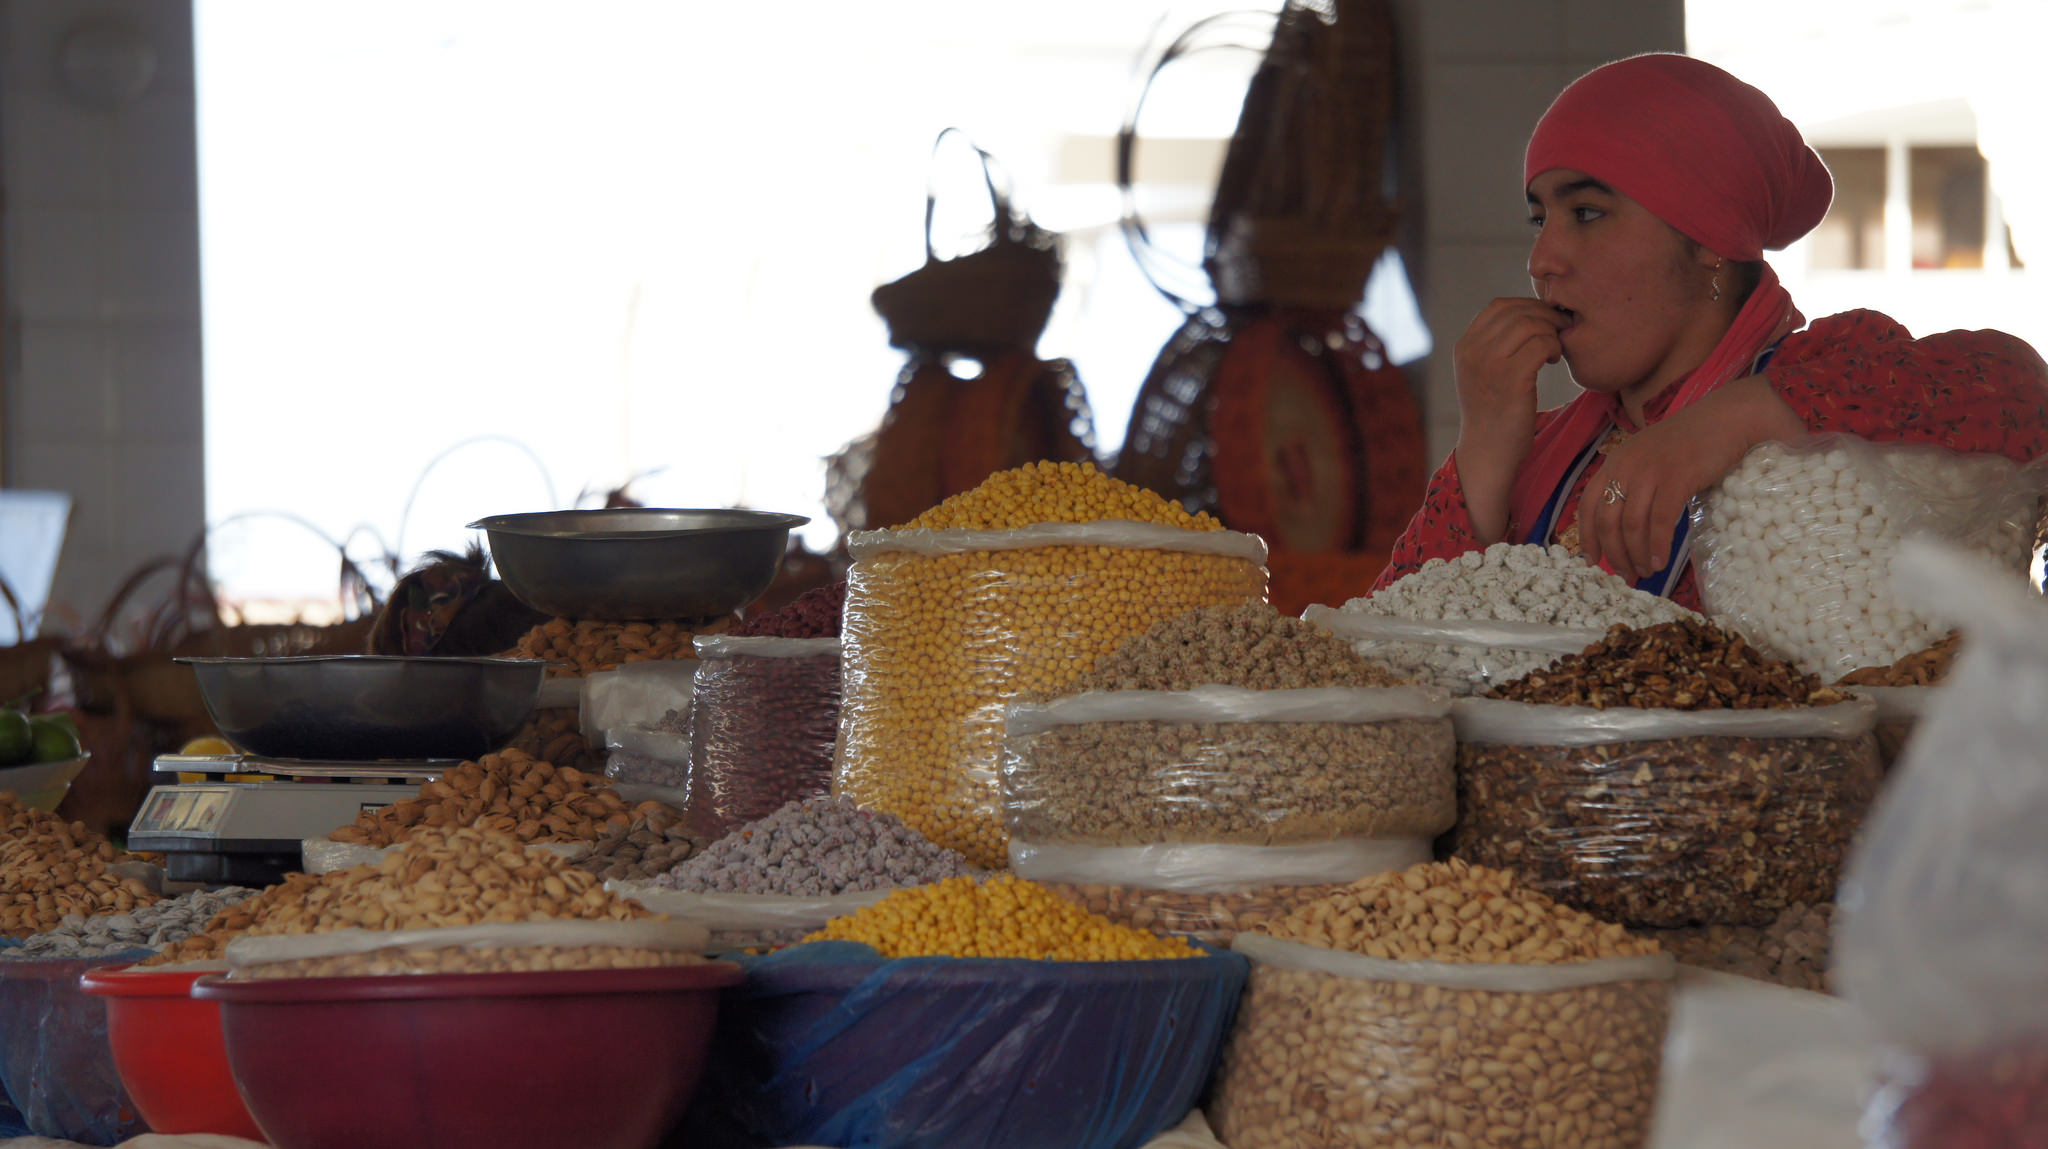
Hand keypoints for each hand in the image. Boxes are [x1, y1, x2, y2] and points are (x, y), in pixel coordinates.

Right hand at [1453, 299, 1567, 542]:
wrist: (1488, 452)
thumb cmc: (1494, 414)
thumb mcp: (1483, 373)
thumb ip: (1495, 344)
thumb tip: (1531, 314)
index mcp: (1464, 346)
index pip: (1499, 306)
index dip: (1528, 305)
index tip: (1545, 321)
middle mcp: (1473, 351)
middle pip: (1518, 311)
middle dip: (1546, 317)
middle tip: (1560, 332)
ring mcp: (1490, 364)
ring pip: (1532, 324)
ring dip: (1552, 332)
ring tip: (1555, 350)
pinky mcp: (1511, 378)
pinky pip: (1542, 344)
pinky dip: (1554, 348)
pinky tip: (1554, 361)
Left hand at [1579, 375, 1806, 583]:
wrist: (1727, 418)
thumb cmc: (1691, 443)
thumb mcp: (1650, 459)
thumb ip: (1635, 485)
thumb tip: (1626, 528)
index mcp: (1615, 462)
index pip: (1587, 504)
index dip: (1587, 536)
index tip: (1592, 561)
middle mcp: (1625, 466)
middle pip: (1607, 521)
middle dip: (1614, 554)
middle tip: (1626, 576)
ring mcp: (1650, 471)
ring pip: (1632, 525)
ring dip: (1636, 555)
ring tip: (1646, 572)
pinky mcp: (1676, 478)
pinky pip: (1659, 521)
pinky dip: (1657, 546)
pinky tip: (1660, 561)